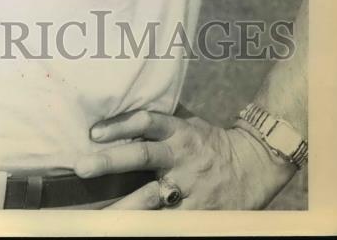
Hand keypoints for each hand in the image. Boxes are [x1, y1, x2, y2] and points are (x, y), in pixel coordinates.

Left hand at [74, 108, 297, 208]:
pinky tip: (130, 230)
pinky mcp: (200, 213)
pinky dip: (152, 227)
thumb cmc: (210, 141)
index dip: (119, 124)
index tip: (93, 132)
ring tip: (99, 217)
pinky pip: (171, 223)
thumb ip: (158, 120)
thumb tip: (119, 108)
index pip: (145, 120)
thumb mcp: (187, 123)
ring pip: (152, 197)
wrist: (255, 165)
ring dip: (125, 207)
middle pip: (142, 155)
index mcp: (178, 130)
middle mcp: (181, 156)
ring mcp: (190, 187)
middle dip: (110, 161)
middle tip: (81, 167)